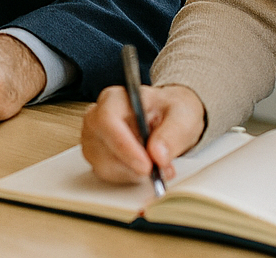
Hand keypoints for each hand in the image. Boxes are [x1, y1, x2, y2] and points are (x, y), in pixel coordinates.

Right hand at [81, 83, 205, 182]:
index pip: (107, 120)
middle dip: (133, 164)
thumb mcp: (181, 116)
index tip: (147, 164)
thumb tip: (158, 155)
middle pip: (103, 146)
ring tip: (157, 165)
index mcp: (115, 98)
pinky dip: (131, 177)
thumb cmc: (170, 111)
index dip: (124, 145)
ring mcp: (93, 138)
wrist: (168, 118)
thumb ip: (172, 134)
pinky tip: (145, 167)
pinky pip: (109, 175)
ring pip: (106, 165)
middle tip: (159, 170)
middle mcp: (97, 117)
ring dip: (134, 172)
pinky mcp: (97, 157)